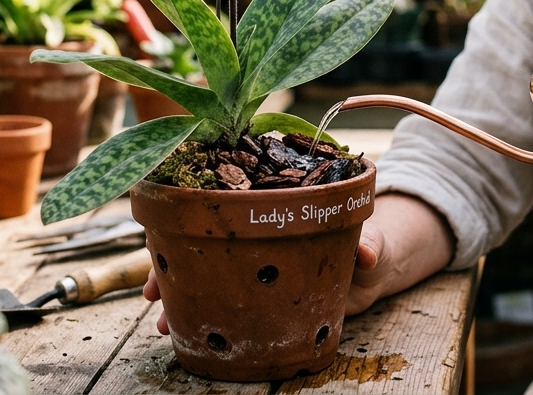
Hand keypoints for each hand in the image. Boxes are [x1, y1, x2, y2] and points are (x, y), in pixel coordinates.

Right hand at [141, 193, 453, 332]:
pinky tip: (182, 329)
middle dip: (172, 263)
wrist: (380, 265)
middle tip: (153, 292)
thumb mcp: (372, 237)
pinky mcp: (261, 291)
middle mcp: (256, 228)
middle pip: (204, 239)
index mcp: (275, 204)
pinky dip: (201, 311)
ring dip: (180, 293)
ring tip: (163, 320)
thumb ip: (368, 242)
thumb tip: (367, 252)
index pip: (225, 203)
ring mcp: (255, 259)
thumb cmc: (374, 237)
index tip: (164, 237)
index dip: (192, 219)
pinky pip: (224, 299)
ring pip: (206, 270)